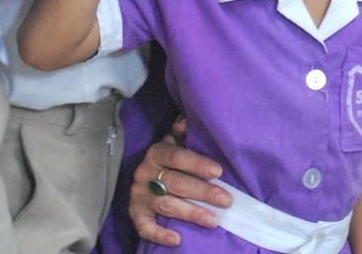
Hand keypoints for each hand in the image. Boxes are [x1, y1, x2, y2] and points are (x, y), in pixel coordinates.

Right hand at [130, 121, 231, 246]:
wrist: (146, 173)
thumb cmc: (171, 157)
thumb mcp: (176, 141)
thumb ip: (183, 132)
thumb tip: (187, 121)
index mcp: (157, 152)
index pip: (178, 157)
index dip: (198, 164)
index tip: (219, 172)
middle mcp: (145, 173)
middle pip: (176, 183)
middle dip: (204, 192)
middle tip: (227, 201)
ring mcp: (139, 194)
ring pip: (166, 205)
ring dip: (191, 214)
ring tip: (214, 220)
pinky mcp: (135, 213)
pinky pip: (144, 227)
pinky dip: (159, 234)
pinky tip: (177, 239)